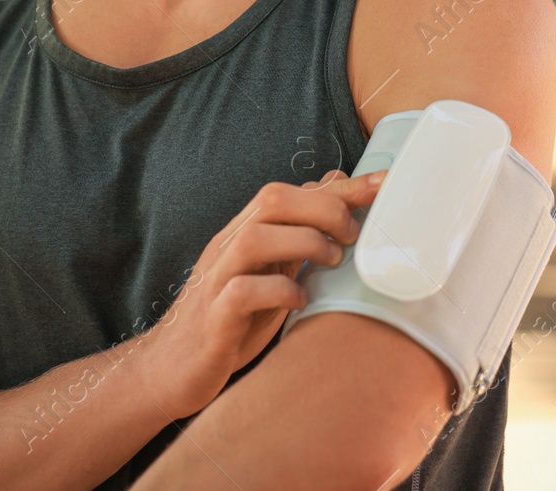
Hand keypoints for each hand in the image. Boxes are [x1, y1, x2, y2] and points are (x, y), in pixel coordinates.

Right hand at [133, 168, 383, 418]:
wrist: (171, 370)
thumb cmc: (230, 318)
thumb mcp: (269, 270)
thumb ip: (297, 232)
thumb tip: (333, 185)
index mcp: (243, 232)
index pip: (290, 191)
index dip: (340, 185)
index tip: (384, 184)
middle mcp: (227, 248)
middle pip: (272, 200)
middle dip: (324, 208)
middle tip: (352, 236)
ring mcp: (216, 281)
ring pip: (254, 238)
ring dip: (304, 242)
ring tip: (332, 261)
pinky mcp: (213, 319)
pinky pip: (240, 292)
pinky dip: (278, 291)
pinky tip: (301, 300)